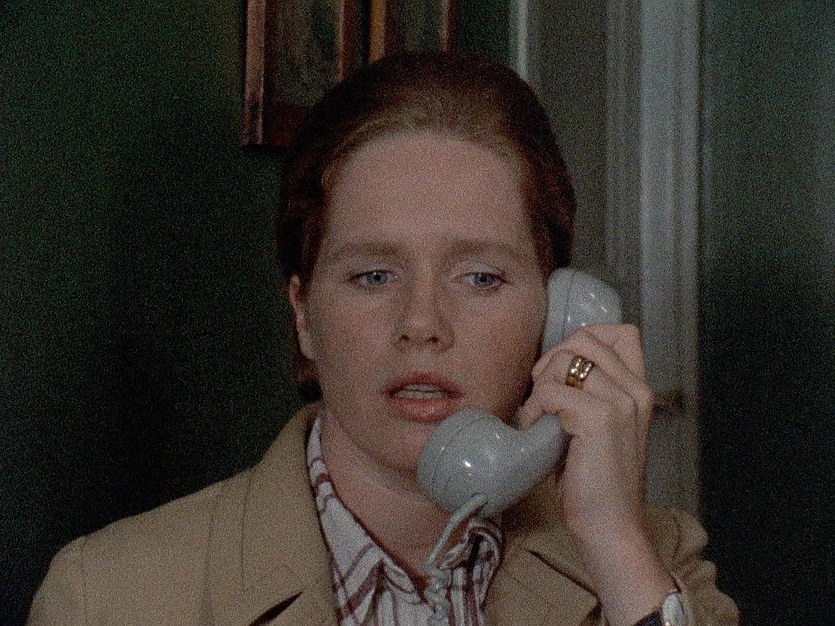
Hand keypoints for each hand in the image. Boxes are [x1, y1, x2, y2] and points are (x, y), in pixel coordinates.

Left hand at [517, 323, 673, 625]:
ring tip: (539, 418)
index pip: (621, 332)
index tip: (563, 370)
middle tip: (543, 396)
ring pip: (563, 362)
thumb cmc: (596, 479)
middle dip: (553, 361)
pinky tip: (536, 431)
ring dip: (540, 388)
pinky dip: (534, 409)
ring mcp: (620, 402)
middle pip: (583, 339)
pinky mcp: (598, 418)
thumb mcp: (601, 425)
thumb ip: (591, 392)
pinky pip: (551, 392)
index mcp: (640, 388)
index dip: (584, 339)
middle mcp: (635, 389)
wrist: (611, 525)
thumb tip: (551, 366)